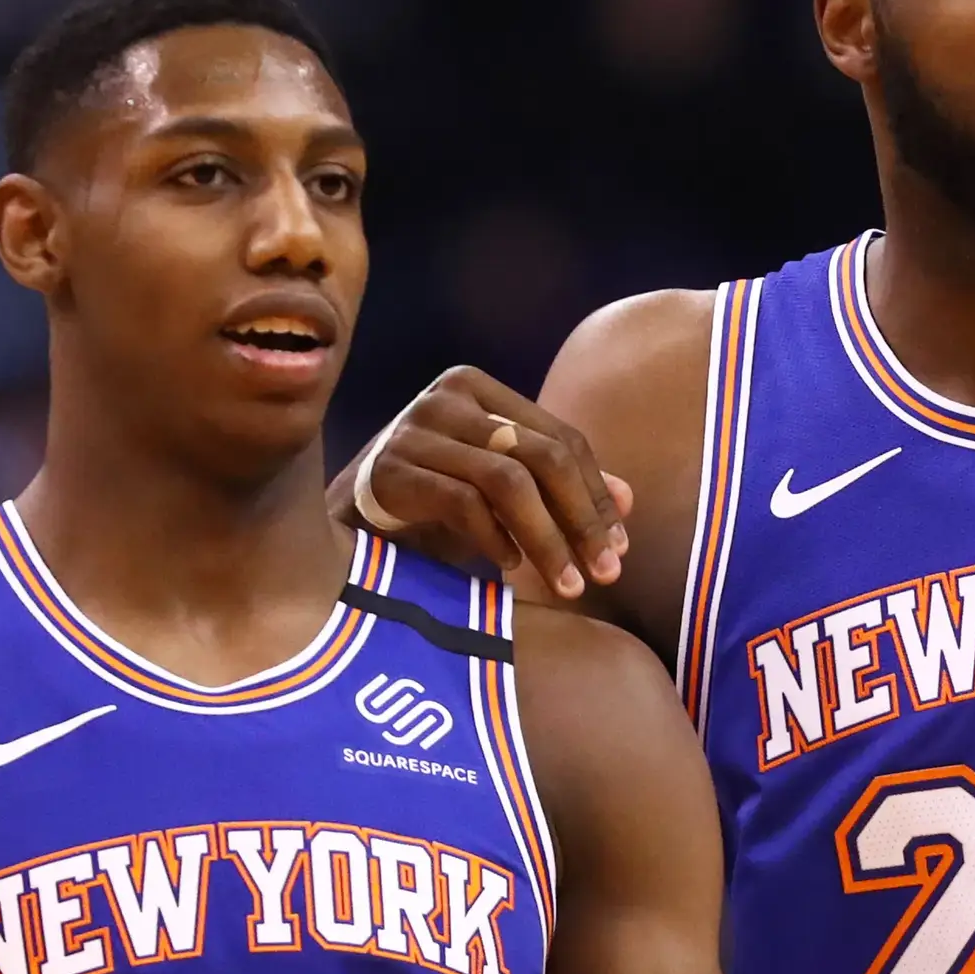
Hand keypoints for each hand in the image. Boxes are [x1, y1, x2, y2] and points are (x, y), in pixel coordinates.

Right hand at [338, 367, 633, 604]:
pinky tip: (508, 568)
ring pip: (507, 480)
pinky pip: (462, 502)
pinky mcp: (388, 470)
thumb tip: (629, 500)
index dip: (598, 496)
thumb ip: (560, 490)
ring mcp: (413, 429)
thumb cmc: (432, 505)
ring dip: (547, 539)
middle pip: (542, 455)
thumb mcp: (502, 493)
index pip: (561, 439)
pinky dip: (494, 537)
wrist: (346, 524)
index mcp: (479, 389)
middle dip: (582, 520)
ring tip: (566, 584)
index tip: (620, 550)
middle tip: (605, 573)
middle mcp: (447, 397)